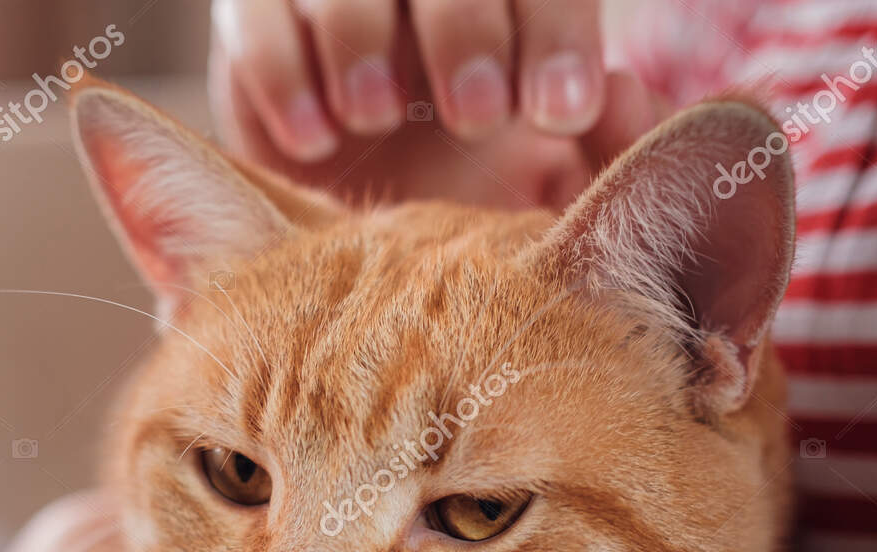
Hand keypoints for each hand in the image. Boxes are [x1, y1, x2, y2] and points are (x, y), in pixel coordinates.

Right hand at [209, 0, 665, 209]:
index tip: (561, 113)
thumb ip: (600, 149)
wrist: (347, 208)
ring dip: (363, 43)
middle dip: (464, 30)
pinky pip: (257, 21)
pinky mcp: (252, 16)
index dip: (553, 32)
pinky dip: (284, 74)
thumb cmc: (459, 181)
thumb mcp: (541, 177)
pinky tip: (317, 137)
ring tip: (378, 116)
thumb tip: (624, 98)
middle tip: (478, 116)